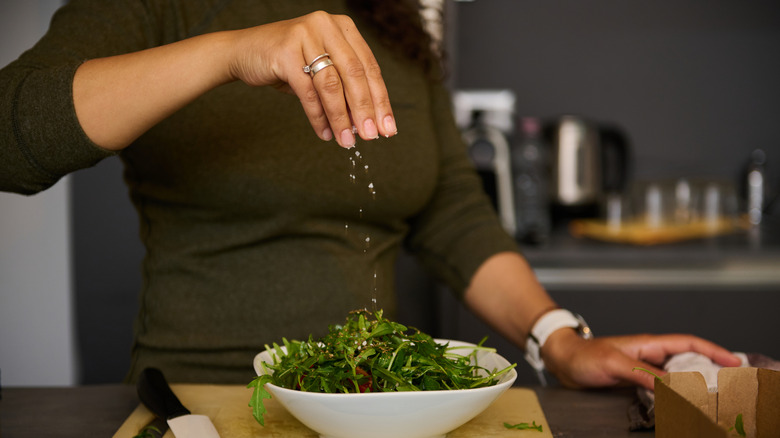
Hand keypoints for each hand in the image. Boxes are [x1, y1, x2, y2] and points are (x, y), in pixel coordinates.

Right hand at [229, 11, 397, 147]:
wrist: (244, 52)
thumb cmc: (288, 62)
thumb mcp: (321, 70)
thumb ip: (344, 90)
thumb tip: (366, 123)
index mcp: (343, 28)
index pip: (369, 67)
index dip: (381, 100)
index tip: (388, 127)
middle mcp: (326, 26)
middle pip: (354, 74)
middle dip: (365, 110)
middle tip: (371, 136)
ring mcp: (305, 35)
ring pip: (332, 84)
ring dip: (342, 118)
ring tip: (347, 141)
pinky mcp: (285, 51)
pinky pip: (308, 92)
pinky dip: (318, 117)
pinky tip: (325, 133)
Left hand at [541, 329, 742, 389]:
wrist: (563, 362)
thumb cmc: (584, 356)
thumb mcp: (614, 364)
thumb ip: (643, 375)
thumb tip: (673, 387)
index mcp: (649, 344)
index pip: (689, 344)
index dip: (714, 351)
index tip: (734, 361)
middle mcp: (650, 355)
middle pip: (689, 361)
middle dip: (711, 371)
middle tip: (729, 388)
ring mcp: (644, 369)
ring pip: (678, 378)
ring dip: (694, 387)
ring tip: (711, 400)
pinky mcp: (637, 382)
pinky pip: (664, 389)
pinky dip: (676, 397)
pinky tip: (682, 407)